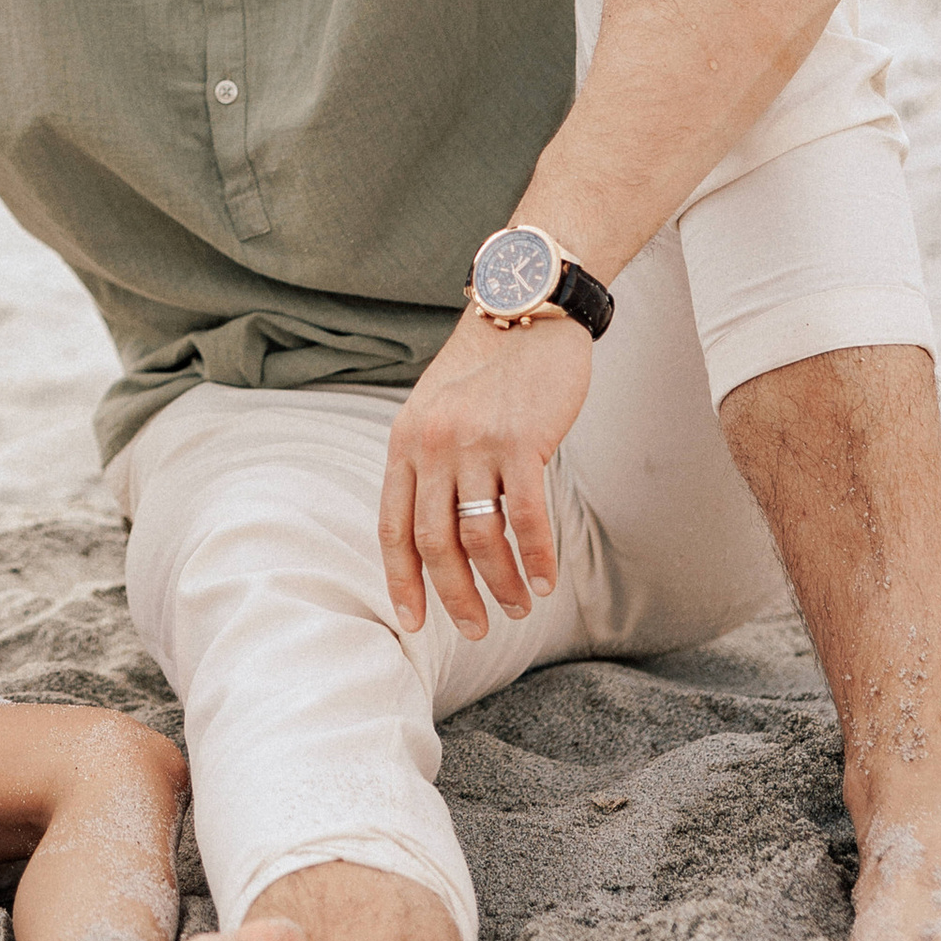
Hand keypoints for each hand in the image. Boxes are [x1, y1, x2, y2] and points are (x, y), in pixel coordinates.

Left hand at [379, 311, 588, 639]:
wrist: (528, 311)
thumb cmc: (488, 370)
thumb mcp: (437, 412)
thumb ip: (428, 464)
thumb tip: (434, 536)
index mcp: (404, 443)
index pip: (393, 528)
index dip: (402, 581)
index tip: (413, 622)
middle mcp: (431, 444)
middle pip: (434, 542)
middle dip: (455, 595)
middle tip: (478, 628)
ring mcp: (475, 442)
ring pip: (481, 537)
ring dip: (502, 582)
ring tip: (519, 605)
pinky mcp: (522, 440)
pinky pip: (528, 516)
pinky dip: (538, 556)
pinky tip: (548, 580)